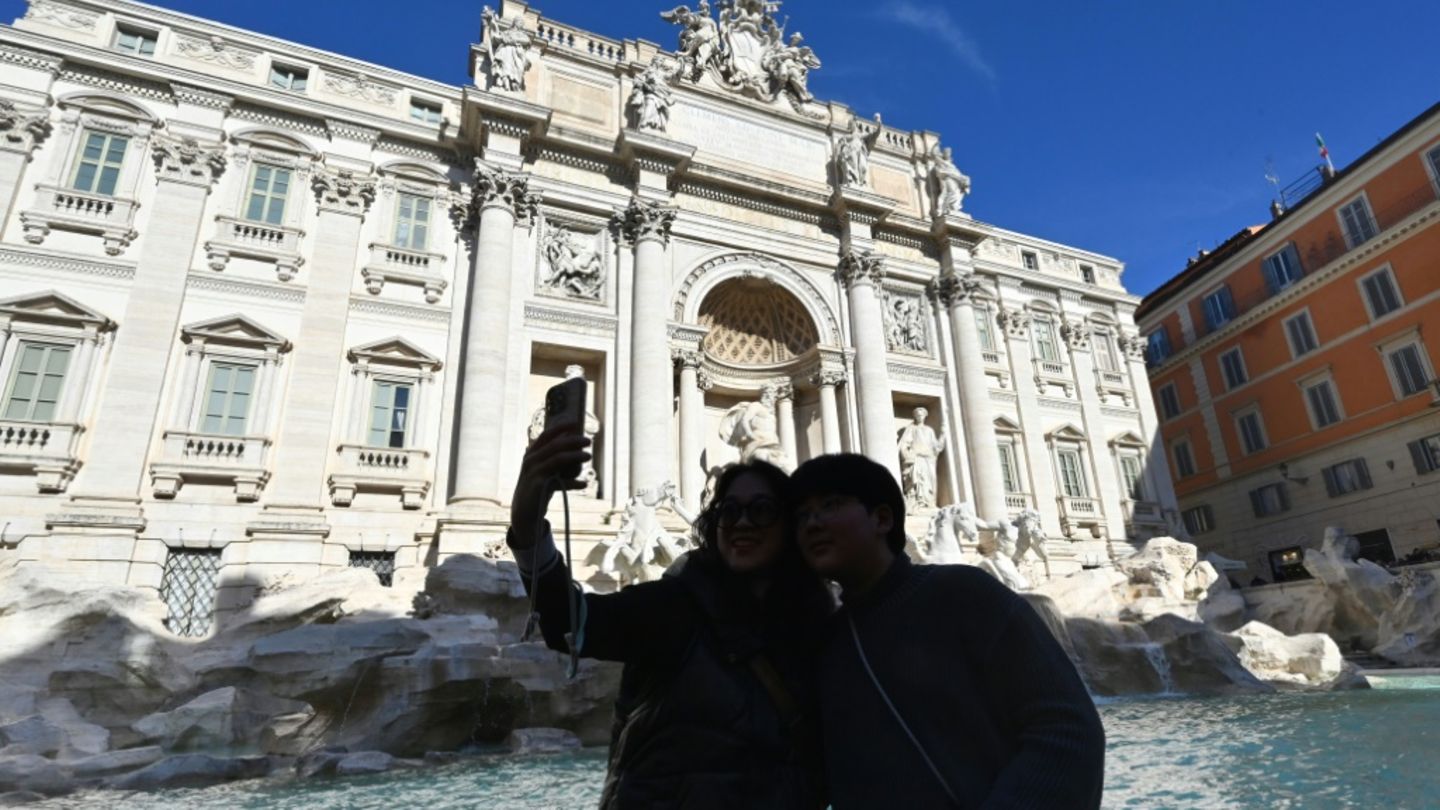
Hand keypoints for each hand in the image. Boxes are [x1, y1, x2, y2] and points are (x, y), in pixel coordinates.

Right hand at [509, 426, 591, 549]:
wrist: (524, 511)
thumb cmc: (538, 487)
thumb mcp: (544, 469)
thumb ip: (554, 457)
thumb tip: (576, 445)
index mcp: (531, 454)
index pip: (546, 435)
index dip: (560, 428)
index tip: (576, 423)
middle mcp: (531, 460)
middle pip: (555, 445)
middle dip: (573, 441)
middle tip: (588, 441)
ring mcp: (534, 472)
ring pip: (558, 458)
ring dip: (575, 456)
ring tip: (588, 456)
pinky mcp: (539, 486)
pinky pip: (560, 481)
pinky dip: (574, 482)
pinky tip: (584, 484)